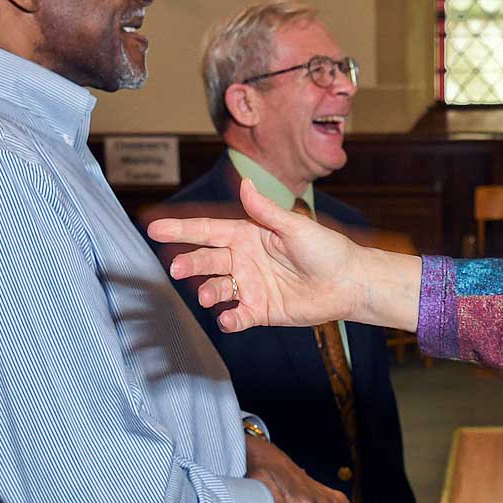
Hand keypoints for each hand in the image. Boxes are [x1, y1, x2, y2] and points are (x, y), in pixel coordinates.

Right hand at [148, 178, 422, 333]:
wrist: (348, 283)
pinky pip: (237, 315)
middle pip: (207, 261)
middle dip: (189, 263)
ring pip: (217, 289)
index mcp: (248, 235)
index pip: (208, 231)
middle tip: (177, 268)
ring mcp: (251, 286)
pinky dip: (230, 319)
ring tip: (208, 296)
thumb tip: (244, 184)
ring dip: (208, 292)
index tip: (154, 228)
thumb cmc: (326, 249)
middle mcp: (244, 260)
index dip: (181, 230)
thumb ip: (266, 212)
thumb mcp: (295, 227)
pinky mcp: (261, 310)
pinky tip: (229, 318)